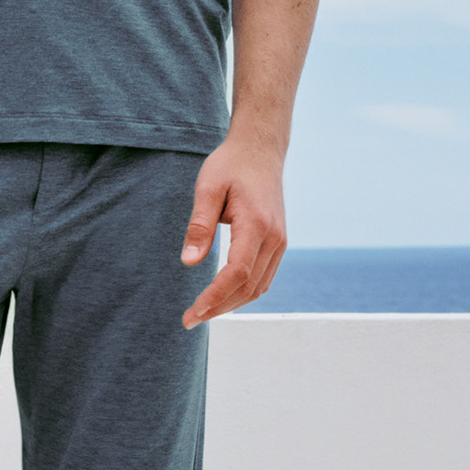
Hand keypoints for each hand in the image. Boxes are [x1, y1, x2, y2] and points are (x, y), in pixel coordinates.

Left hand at [180, 138, 285, 326]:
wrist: (260, 150)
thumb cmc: (230, 165)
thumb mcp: (207, 188)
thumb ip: (199, 226)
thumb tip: (189, 261)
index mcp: (256, 225)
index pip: (237, 273)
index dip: (215, 297)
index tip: (193, 312)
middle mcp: (274, 238)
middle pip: (248, 287)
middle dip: (219, 308)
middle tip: (189, 320)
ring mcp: (280, 242)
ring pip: (258, 287)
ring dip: (231, 304)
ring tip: (202, 312)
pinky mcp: (278, 243)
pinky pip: (263, 278)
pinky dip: (243, 293)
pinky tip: (222, 297)